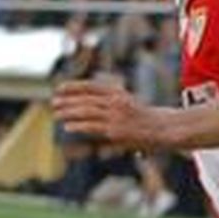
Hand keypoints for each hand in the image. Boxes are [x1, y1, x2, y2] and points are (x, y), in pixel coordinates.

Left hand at [51, 78, 176, 150]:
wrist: (165, 129)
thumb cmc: (145, 119)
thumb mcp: (127, 103)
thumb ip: (109, 101)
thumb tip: (87, 104)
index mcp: (118, 92)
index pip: (91, 86)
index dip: (73, 86)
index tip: (59, 88)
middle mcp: (116, 101)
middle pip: (85, 98)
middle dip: (67, 100)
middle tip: (53, 102)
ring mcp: (116, 116)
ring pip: (86, 111)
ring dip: (69, 112)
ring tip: (56, 114)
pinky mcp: (116, 131)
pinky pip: (92, 127)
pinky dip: (78, 125)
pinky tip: (68, 126)